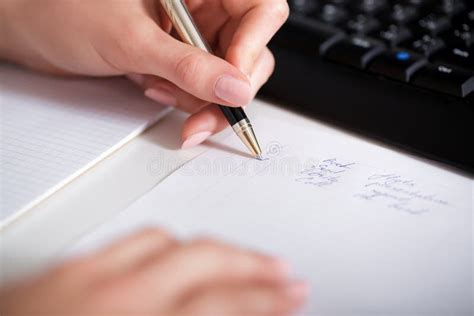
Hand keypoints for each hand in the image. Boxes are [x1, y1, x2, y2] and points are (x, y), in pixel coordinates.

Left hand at [0, 0, 288, 146]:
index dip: (252, 47)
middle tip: (206, 114)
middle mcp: (201, 6)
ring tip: (162, 94)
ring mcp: (192, 33)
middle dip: (227, 88)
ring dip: (200, 98)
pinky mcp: (179, 56)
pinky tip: (155, 90)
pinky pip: (201, 85)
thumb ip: (187, 66)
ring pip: (226, 75)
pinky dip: (183, 98)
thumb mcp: (132, 40)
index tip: (233, 82)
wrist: (33, 31)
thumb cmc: (65, 11)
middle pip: (248, 49)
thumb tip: (235, 88)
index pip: (259, 9)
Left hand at [0, 229, 307, 314]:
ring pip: (164, 241)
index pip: (222, 303)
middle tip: (281, 270)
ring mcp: (80, 278)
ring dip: (209, 248)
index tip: (293, 293)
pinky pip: (124, 242)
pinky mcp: (58, 271)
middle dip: (252, 262)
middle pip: (203, 258)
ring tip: (236, 257)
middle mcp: (112, 298)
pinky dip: (162, 244)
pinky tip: (171, 253)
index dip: (267, 297)